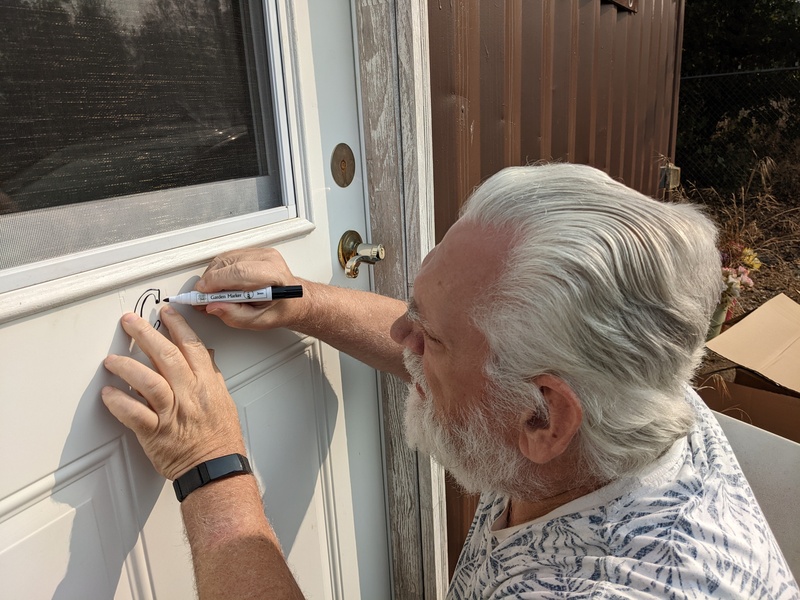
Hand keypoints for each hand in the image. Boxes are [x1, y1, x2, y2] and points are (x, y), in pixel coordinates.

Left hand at [102, 307, 245, 479]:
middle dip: (145, 334)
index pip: (192, 346)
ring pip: (148, 381)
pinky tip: (108, 393)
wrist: (215, 468)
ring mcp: (172, 413)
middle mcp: (189, 394)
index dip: (177, 326)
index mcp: (206, 383)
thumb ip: (211, 375)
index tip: (165, 312)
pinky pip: (134, 414)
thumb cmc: (220, 438)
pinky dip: (119, 403)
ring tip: (111, 360)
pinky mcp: (155, 432)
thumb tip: (205, 354)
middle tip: (129, 322)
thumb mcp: (223, 399)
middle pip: (166, 356)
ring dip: (126, 367)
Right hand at [196, 247, 310, 331]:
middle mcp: (268, 259)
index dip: (215, 282)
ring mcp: (260, 252)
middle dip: (209, 282)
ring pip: (223, 259)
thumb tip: (213, 307)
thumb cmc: (280, 309)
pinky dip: (217, 272)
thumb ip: (235, 315)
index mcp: (273, 275)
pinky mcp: (252, 252)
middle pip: (228, 264)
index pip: (239, 272)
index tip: (201, 294)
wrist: (294, 300)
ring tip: (211, 295)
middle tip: (201, 300)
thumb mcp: (259, 321)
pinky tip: (218, 286)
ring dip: (211, 277)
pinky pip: (226, 258)